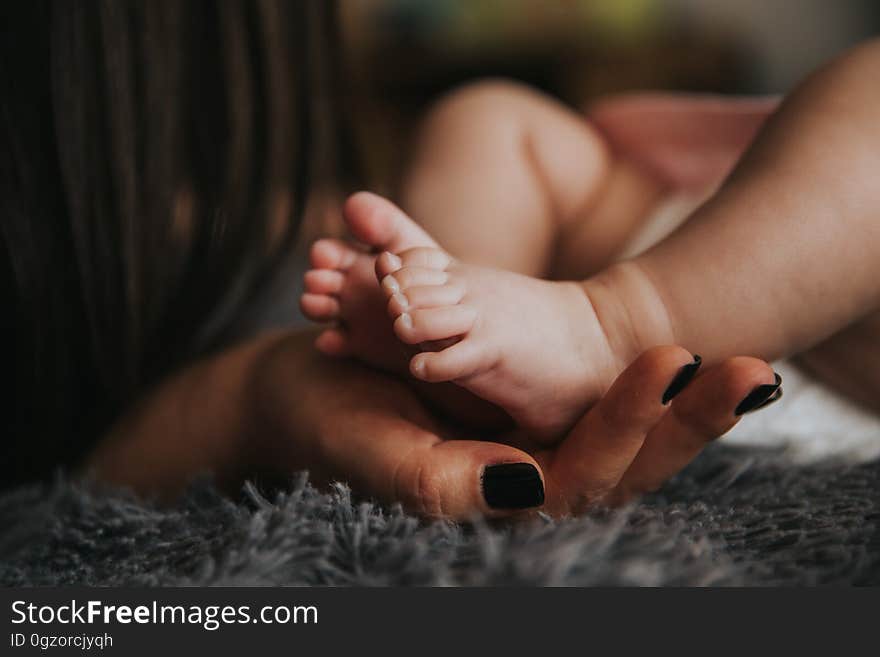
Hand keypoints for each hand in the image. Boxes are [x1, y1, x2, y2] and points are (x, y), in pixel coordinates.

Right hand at [254, 334, 780, 517]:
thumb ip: (443, 483)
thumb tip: (530, 481)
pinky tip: (689, 358)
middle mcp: (526, 483)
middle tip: (754, 373)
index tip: (672, 361)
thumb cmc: (330, 428)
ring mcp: (531, 448)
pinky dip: (643, 383)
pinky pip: (596, 405)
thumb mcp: (377, 454)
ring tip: (747, 367)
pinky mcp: (525, 416)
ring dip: (686, 404)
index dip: (633, 422)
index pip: (586, 477)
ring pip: (624, 436)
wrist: (306, 394)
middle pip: (627, 465)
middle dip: (689, 422)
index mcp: (496, 501)